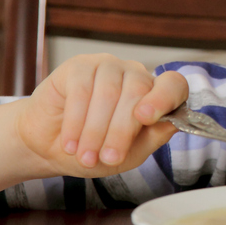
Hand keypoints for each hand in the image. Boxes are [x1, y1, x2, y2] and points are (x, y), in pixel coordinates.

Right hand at [15, 54, 187, 177]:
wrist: (51, 148)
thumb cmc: (96, 150)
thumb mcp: (130, 154)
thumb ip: (154, 137)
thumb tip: (173, 123)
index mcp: (154, 94)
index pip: (174, 85)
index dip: (164, 98)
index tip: (146, 118)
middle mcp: (134, 75)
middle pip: (137, 93)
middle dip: (120, 132)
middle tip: (108, 158)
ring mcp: (107, 67)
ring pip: (108, 94)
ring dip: (95, 131)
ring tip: (85, 157)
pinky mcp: (78, 66)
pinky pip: (81, 91)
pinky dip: (76, 122)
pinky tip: (70, 143)